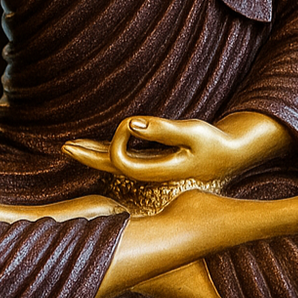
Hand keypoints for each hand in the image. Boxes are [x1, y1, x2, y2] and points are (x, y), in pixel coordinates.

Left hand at [64, 116, 243, 183]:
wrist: (232, 154)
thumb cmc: (214, 143)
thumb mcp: (192, 133)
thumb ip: (161, 130)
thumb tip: (130, 125)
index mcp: (157, 171)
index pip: (121, 161)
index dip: (115, 141)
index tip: (128, 122)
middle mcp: (150, 174)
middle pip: (111, 167)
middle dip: (88, 156)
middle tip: (65, 146)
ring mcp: (151, 169)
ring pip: (116, 163)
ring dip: (94, 153)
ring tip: (73, 145)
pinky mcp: (155, 161)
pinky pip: (126, 158)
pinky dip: (109, 149)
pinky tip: (98, 145)